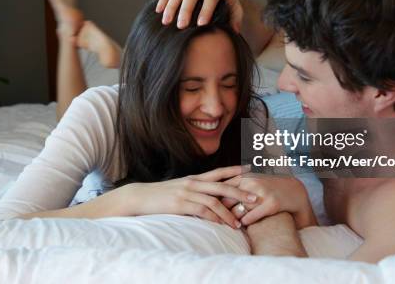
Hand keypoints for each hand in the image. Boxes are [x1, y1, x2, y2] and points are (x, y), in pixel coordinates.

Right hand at [125, 165, 257, 228]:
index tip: (249, 170)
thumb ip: (193, 191)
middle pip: (221, 186)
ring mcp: (187, 193)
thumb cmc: (160, 195)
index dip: (234, 171)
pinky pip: (202, 210)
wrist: (140, 197)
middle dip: (240, 192)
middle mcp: (193, 183)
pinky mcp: (181, 204)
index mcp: (194, 179)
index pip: (218, 172)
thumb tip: (206, 197)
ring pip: (214, 200)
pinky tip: (221, 225)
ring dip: (228, 212)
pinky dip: (214, 218)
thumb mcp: (178, 189)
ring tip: (239, 222)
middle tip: (255, 198)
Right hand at [155, 0, 244, 31]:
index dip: (206, 10)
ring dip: (171, 7)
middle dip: (186, 10)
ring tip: (166, 22)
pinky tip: (158, 11)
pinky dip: (163, 0)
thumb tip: (234, 29)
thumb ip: (236, 17)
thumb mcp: (234, 8)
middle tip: (181, 26)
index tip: (201, 25)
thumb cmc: (225, 3)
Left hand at [221, 174, 316, 227]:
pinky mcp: (270, 205)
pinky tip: (242, 225)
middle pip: (227, 200)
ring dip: (231, 220)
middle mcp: (251, 183)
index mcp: (244, 177)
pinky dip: (244, 223)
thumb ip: (234, 185)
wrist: (294, 191)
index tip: (205, 208)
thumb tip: (213, 194)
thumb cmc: (268, 187)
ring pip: (237, 210)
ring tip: (227, 225)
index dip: (212, 200)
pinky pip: (250, 218)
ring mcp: (261, 194)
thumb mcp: (251, 181)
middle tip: (212, 221)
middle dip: (219, 212)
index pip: (221, 189)